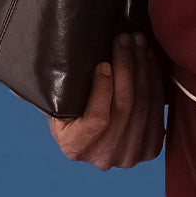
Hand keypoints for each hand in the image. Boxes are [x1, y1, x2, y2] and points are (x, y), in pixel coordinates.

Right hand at [47, 31, 167, 168]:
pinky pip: (158, 110)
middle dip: (128, 66)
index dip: (104, 88)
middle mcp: (104, 158)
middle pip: (125, 107)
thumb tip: (38, 67)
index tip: (104, 62)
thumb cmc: (72, 106)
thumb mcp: (56, 100)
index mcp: (75, 147)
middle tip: (126, 38)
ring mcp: (130, 156)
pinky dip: (155, 81)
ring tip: (139, 42)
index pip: (98, 119)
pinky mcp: (150, 148)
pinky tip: (149, 60)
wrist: (95, 128)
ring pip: (145, 105)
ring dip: (144, 68)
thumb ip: (49, 89)